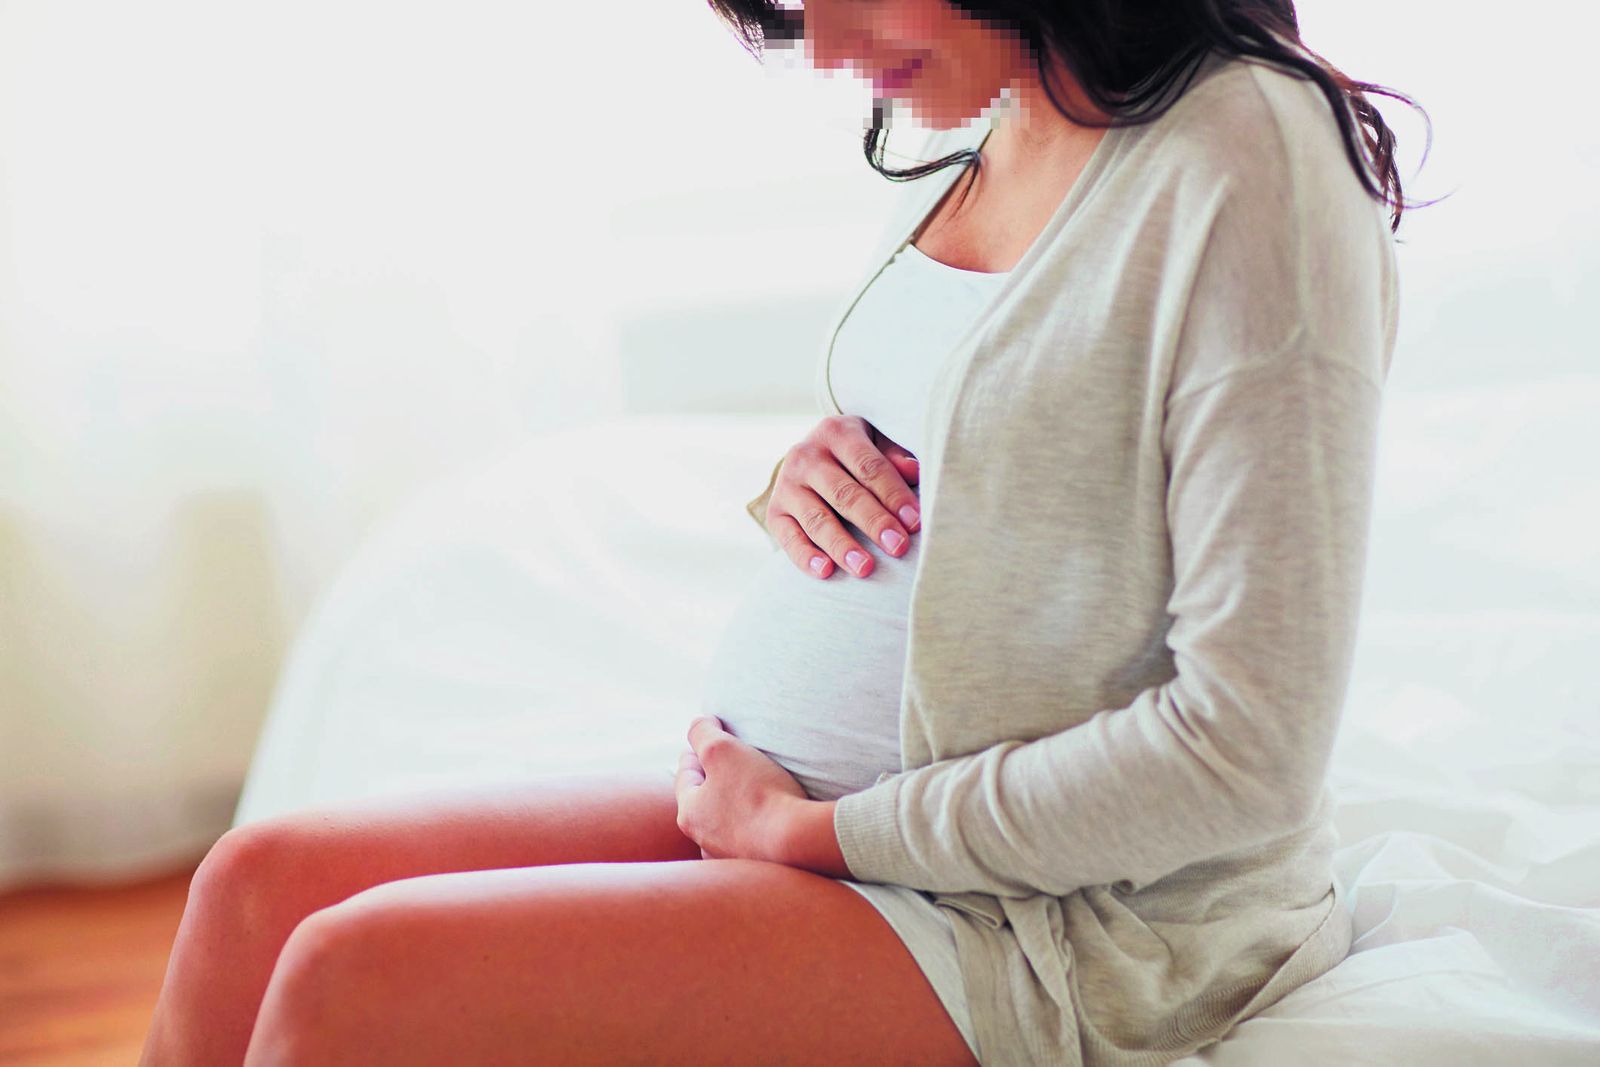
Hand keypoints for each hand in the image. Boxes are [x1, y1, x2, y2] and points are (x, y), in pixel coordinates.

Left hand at [675, 715, 808, 862]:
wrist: (796, 840)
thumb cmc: (757, 792)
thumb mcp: (721, 750)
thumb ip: (703, 732)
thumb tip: (698, 723)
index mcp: (690, 813)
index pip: (686, 774)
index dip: (696, 752)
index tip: (706, 741)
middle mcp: (704, 840)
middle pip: (705, 801)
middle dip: (713, 780)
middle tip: (729, 764)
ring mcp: (730, 857)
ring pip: (726, 823)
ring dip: (734, 806)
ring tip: (752, 791)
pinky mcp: (756, 866)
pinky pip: (749, 840)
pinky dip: (754, 827)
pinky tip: (768, 819)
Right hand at [761, 416, 921, 579]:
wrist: (810, 457)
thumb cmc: (856, 454)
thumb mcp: (876, 443)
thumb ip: (894, 456)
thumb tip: (916, 472)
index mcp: (836, 433)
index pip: (868, 466)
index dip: (893, 495)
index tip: (914, 522)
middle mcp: (806, 456)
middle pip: (844, 494)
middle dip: (873, 522)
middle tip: (897, 546)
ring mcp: (787, 485)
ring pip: (817, 518)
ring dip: (842, 545)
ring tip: (864, 568)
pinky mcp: (774, 512)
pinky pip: (788, 537)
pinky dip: (805, 556)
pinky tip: (826, 571)